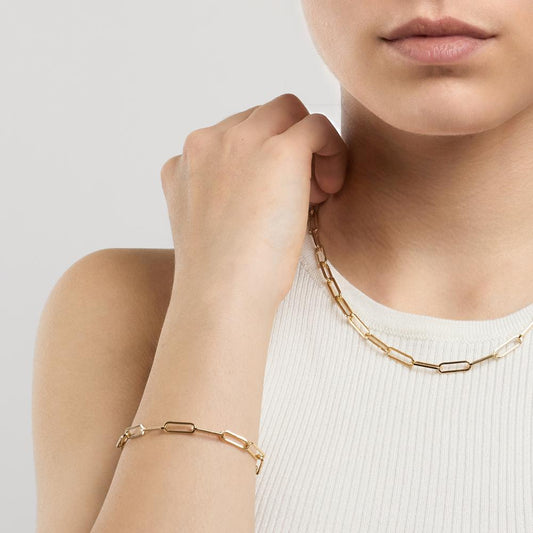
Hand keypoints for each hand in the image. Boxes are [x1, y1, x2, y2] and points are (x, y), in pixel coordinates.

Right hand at [161, 93, 347, 307]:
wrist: (221, 297)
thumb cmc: (219, 278)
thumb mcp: (208, 225)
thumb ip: (221, 193)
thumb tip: (260, 187)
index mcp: (185, 162)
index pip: (232, 138)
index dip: (261, 161)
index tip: (273, 199)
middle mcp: (205, 142)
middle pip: (260, 118)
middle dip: (284, 146)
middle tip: (300, 194)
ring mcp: (239, 141)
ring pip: (288, 111)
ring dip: (307, 145)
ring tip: (314, 193)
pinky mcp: (278, 150)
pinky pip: (316, 125)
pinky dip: (331, 151)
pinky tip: (329, 190)